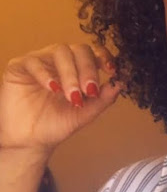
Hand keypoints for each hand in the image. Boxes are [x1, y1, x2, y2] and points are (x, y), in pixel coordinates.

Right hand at [0, 43, 122, 155]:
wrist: (30, 142)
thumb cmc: (58, 124)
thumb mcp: (85, 113)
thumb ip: (103, 98)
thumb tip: (121, 83)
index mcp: (79, 65)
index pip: (95, 52)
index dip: (105, 57)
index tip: (112, 70)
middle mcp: (62, 58)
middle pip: (80, 50)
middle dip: (88, 69)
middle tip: (89, 90)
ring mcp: (41, 60)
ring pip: (60, 52)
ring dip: (69, 73)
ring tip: (72, 95)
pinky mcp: (20, 66)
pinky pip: (33, 61)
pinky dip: (45, 74)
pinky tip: (52, 88)